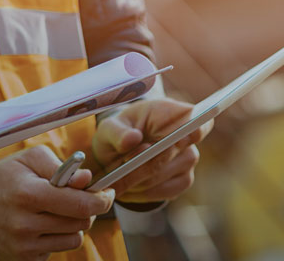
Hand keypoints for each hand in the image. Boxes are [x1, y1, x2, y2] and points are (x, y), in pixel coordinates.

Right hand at [0, 146, 114, 260]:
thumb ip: (60, 166)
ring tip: (54, 211)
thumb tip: (88, 180)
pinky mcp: (25, 259)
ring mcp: (24, 245)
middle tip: (76, 198)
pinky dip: (57, 237)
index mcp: (27, 193)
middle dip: (86, 208)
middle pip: (82, 222)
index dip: (101, 199)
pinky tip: (42, 226)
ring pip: (74, 238)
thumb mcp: (28, 160)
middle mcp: (24, 223)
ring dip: (72, 224)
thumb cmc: (7, 178)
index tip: (106, 193)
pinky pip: (59, 250)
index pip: (81, 204)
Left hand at [90, 98, 210, 203]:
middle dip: (137, 164)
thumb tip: (133, 138)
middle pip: (166, 154)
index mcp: (168, 111)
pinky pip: (162, 191)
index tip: (178, 139)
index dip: (192, 130)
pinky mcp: (184, 180)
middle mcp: (186, 135)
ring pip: (160, 175)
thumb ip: (117, 131)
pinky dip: (142, 191)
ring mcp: (188, 158)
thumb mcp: (108, 127)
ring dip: (136, 180)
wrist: (119, 150)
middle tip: (115, 170)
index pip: (194, 120)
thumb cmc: (117, 133)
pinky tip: (128, 187)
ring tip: (116, 177)